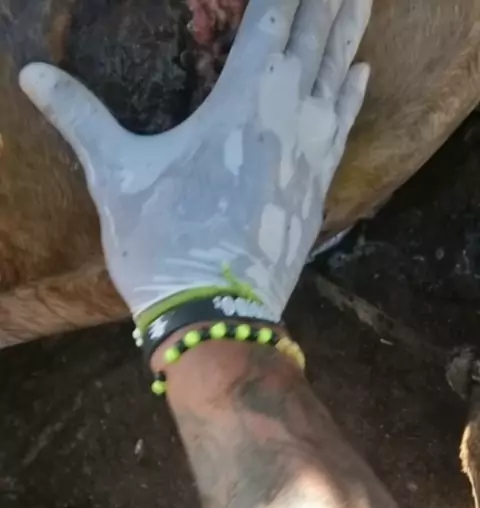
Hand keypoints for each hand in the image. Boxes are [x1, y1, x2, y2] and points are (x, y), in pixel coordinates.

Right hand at [20, 0, 370, 323]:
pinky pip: (344, 124)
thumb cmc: (164, 243)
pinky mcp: (318, 187)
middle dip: (328, 1)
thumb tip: (32, 74)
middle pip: (316, 38)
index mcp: (243, 99)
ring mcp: (311, 153)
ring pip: (339, 76)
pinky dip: (353, 93)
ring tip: (362, 1)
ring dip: (350, 34)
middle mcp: (289, 115)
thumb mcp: (116, 176)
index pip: (273, 17)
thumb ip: (81, 116)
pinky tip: (361, 73)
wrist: (215, 313)